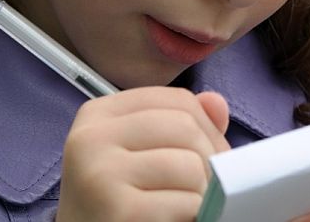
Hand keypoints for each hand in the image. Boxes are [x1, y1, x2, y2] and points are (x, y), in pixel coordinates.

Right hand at [55, 87, 229, 221]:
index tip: (208, 155)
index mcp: (98, 115)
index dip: (208, 127)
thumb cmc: (118, 201)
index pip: (178, 100)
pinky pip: (187, 202)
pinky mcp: (119, 210)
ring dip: (201, 191)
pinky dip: (194, 215)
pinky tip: (173, 220)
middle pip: (186, 127)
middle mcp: (92, 138)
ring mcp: (102, 173)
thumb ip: (179, 124)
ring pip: (190, 165)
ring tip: (184, 204)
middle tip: (203, 185)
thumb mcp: (140, 153)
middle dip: (209, 158)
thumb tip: (217, 102)